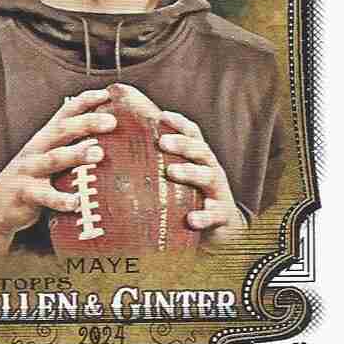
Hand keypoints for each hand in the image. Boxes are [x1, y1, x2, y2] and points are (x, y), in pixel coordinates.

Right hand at [0, 89, 115, 252]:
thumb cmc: (31, 181)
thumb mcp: (48, 159)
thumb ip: (71, 148)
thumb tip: (108, 141)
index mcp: (45, 138)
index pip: (65, 113)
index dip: (85, 101)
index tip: (108, 93)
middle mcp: (36, 149)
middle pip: (61, 130)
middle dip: (87, 123)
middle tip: (112, 121)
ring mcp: (29, 170)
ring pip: (53, 159)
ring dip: (76, 154)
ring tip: (99, 153)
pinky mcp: (24, 194)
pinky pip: (44, 196)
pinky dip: (60, 199)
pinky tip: (76, 202)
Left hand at [159, 111, 247, 245]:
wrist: (223, 227)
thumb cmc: (191, 196)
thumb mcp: (179, 177)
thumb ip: (159, 164)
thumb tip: (120, 151)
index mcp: (200, 158)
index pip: (193, 135)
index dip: (180, 124)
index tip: (162, 116)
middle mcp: (211, 170)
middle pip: (200, 151)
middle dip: (182, 144)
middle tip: (161, 141)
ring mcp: (219, 191)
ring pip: (208, 177)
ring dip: (190, 172)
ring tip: (171, 171)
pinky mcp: (223, 216)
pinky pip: (215, 215)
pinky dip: (204, 216)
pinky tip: (191, 219)